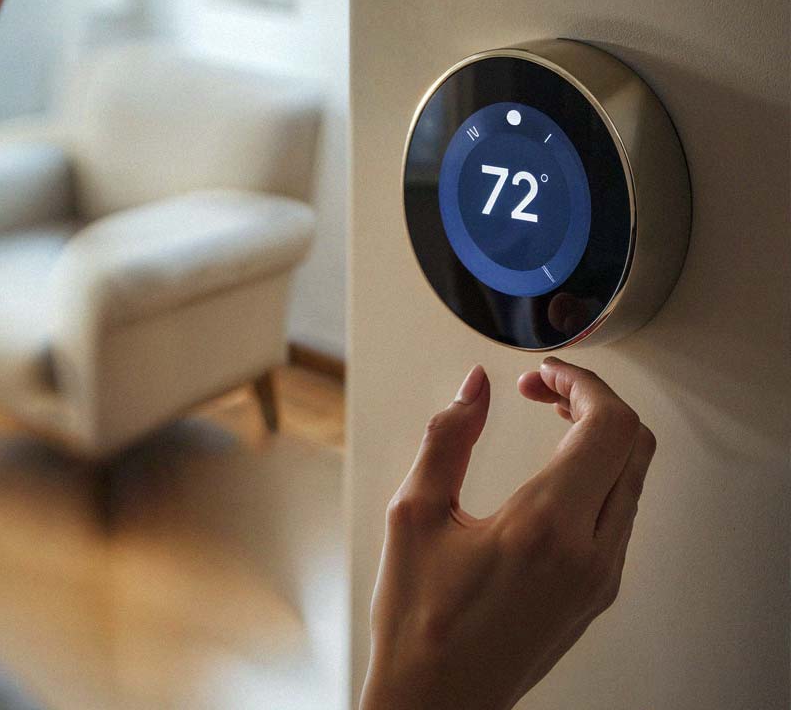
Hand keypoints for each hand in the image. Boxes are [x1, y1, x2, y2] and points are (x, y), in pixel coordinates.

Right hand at [359, 356, 656, 709]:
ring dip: (600, 433)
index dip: (582, 381)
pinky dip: (601, 469)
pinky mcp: (599, 590)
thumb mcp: (413, 513)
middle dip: (593, 398)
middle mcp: (590, 553)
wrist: (437, 702)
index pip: (609, 426)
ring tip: (550, 416)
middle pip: (635, 444)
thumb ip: (447, 436)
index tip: (544, 372)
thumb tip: (474, 387)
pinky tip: (557, 464)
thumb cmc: (419, 621)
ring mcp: (602, 576)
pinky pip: (622, 509)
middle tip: (544, 387)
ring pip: (634, 477)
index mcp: (546, 528)